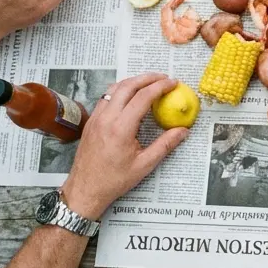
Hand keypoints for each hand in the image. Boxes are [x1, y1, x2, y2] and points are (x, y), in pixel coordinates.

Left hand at [60, 73, 187, 218]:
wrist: (85, 189)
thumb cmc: (114, 180)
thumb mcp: (144, 165)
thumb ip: (165, 145)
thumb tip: (183, 131)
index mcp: (121, 129)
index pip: (143, 97)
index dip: (160, 87)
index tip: (173, 83)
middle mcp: (106, 118)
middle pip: (128, 86)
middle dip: (148, 78)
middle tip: (164, 77)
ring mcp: (96, 118)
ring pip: (114, 88)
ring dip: (133, 81)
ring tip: (149, 82)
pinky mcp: (91, 121)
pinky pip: (106, 97)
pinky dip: (121, 90)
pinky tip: (131, 96)